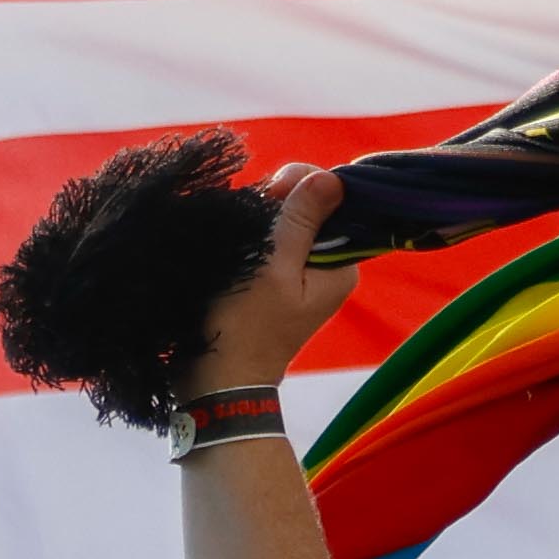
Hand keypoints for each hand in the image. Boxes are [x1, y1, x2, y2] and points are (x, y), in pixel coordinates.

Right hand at [190, 165, 353, 393]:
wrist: (217, 380)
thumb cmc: (245, 327)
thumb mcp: (274, 267)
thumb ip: (302, 220)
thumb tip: (332, 178)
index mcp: (341, 264)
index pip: (334, 199)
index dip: (302, 185)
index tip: (270, 195)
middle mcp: (328, 265)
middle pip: (309, 205)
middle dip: (277, 203)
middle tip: (249, 223)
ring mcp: (302, 273)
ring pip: (285, 220)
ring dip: (259, 218)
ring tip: (237, 237)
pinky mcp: (276, 279)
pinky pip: (269, 240)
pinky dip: (251, 235)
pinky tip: (234, 244)